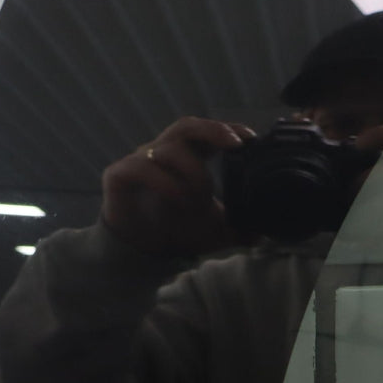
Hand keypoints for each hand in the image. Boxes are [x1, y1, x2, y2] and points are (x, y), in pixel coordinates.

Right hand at [101, 117, 254, 257]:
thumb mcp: (214, 232)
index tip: (251, 139)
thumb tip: (263, 232)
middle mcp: (162, 153)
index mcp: (185, 157)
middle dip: (213, 131)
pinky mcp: (118, 175)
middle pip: (186, 127)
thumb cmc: (175, 232)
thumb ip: (237, 227)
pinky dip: (165, 182)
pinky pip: (142, 168)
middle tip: (235, 145)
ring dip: (192, 171)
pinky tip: (180, 200)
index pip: (206, 132)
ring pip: (168, 148)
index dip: (227, 129)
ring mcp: (139, 161)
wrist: (139, 255)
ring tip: (203, 199)